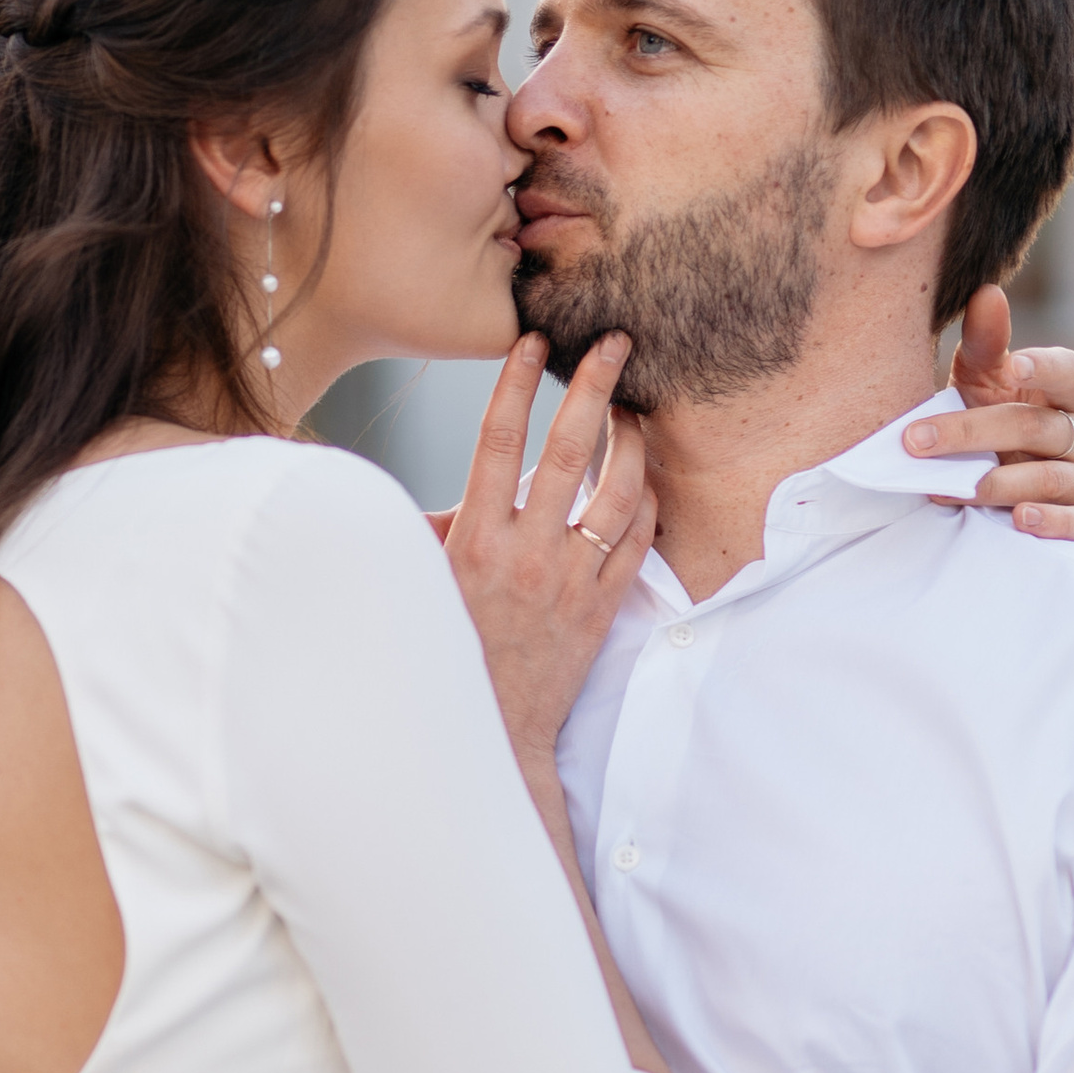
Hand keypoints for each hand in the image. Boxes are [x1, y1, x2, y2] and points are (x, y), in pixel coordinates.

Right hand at [443, 333, 656, 763]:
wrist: (493, 729)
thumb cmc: (450, 652)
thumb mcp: (426, 585)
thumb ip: (436, 533)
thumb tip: (443, 502)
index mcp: (474, 541)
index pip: (496, 442)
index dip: (515, 385)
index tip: (533, 342)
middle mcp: (526, 554)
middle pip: (567, 451)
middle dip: (593, 388)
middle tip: (616, 344)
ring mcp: (571, 580)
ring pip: (617, 492)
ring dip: (631, 441)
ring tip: (635, 410)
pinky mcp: (603, 606)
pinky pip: (637, 542)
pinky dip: (647, 503)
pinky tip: (646, 478)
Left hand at [905, 284, 1073, 537]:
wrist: (1005, 493)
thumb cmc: (995, 425)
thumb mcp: (983, 384)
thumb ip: (985, 343)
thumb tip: (986, 292)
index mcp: (1069, 391)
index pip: (1069, 370)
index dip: (1043, 367)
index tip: (1012, 367)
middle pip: (1035, 427)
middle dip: (972, 434)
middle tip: (916, 441)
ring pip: (1050, 477)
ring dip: (997, 483)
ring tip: (953, 489)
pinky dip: (1052, 523)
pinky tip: (1020, 519)